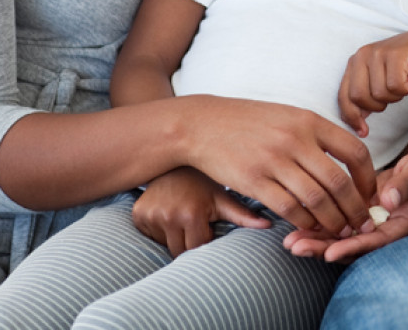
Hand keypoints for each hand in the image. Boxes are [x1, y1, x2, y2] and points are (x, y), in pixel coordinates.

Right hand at [131, 167, 269, 256]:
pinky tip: (167, 209)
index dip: (205, 237)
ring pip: (165, 244)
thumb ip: (244, 215)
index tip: (206, 221)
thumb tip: (269, 226)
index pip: (198, 248)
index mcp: (191, 214)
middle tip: (193, 217)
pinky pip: (149, 234)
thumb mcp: (222, 197)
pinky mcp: (137, 215)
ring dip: (173, 236)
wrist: (173, 158)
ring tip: (181, 212)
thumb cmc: (203, 180)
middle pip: (180, 250)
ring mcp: (150, 215)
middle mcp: (168, 216)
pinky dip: (158, 229)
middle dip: (189, 239)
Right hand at [184, 98, 376, 237]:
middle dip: (355, 209)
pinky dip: (304, 223)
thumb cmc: (250, 122)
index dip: (368, 179)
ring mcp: (275, 160)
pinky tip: (310, 229)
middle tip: (363, 224)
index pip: (355, 152)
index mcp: (310, 121)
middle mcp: (296, 139)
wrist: (202, 124)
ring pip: (317, 200)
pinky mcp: (254, 180)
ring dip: (333, 221)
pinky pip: (288, 209)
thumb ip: (318, 133)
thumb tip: (353, 151)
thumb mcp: (289, 115)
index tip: (370, 195)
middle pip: (339, 182)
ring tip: (340, 232)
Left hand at [284, 151, 407, 262]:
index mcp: (404, 224)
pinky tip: (298, 223)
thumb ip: (407, 185)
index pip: (376, 241)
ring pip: (342, 236)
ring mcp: (371, 222)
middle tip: (297, 247)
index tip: (330, 252)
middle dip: (324, 248)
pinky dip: (320, 223)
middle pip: (353, 245)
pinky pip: (339, 221)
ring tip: (290, 242)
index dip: (353, 247)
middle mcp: (385, 228)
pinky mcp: (360, 211)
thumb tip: (389, 200)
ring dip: (317, 239)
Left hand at [339, 27, 407, 135]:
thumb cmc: (406, 65)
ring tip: (402, 84)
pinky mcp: (395, 54)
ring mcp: (378, 52)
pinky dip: (405, 89)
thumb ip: (366, 97)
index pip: (343, 96)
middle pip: (359, 97)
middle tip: (391, 97)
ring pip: (379, 94)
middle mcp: (362, 55)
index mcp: (355, 62)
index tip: (363, 131)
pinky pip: (395, 86)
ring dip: (395, 96)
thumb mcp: (381, 81)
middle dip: (377, 106)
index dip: (351, 117)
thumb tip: (357, 121)